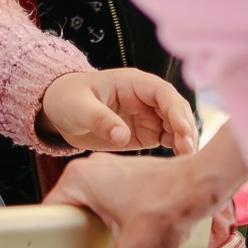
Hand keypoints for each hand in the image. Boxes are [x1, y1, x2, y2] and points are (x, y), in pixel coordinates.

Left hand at [37, 68, 197, 153]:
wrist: (59, 111)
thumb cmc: (67, 99)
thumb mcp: (79, 107)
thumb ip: (100, 120)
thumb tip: (123, 136)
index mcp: (133, 83)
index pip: (163, 93)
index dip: (176, 110)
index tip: (182, 131)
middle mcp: (146, 98)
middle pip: (176, 111)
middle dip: (185, 129)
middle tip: (188, 152)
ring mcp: (149, 116)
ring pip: (176, 127)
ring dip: (184, 142)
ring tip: (186, 162)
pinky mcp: (146, 133)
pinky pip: (167, 140)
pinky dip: (175, 150)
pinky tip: (178, 164)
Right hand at [44, 152, 221, 247]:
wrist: (203, 185)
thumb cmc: (168, 203)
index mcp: (79, 179)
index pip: (48, 215)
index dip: (47, 243)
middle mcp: (91, 170)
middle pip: (69, 215)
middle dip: (73, 243)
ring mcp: (111, 172)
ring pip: (91, 211)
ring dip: (94, 235)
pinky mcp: (129, 180)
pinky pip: (109, 205)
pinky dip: (111, 225)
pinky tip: (120, 244)